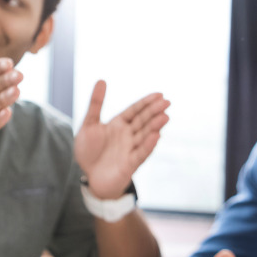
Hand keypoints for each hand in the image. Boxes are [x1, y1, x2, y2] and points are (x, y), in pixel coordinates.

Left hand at [74, 81, 169, 199]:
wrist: (89, 177)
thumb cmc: (89, 151)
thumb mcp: (88, 125)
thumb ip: (95, 104)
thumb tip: (102, 80)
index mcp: (119, 124)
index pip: (135, 111)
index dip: (146, 103)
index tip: (159, 94)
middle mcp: (128, 135)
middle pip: (143, 121)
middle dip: (154, 111)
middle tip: (167, 102)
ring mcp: (130, 149)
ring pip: (145, 135)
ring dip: (155, 126)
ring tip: (165, 116)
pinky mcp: (130, 164)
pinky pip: (140, 153)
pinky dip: (148, 145)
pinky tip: (156, 136)